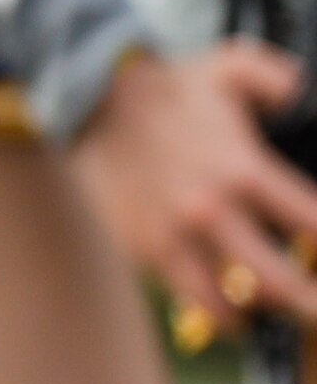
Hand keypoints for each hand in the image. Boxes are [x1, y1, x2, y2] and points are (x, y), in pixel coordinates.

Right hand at [74, 42, 316, 325]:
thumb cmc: (169, 91)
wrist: (89, 102)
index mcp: (242, 169)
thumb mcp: (227, 68)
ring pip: (231, 305)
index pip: (312, 226)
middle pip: (280, 284)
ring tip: (273, 314)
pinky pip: (188, 300)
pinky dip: (216, 314)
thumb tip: (301, 91)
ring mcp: (175, 235)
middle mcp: (212, 210)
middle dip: (311, 307)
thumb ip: (275, 78)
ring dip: (260, 315)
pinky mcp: (145, 249)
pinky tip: (232, 313)